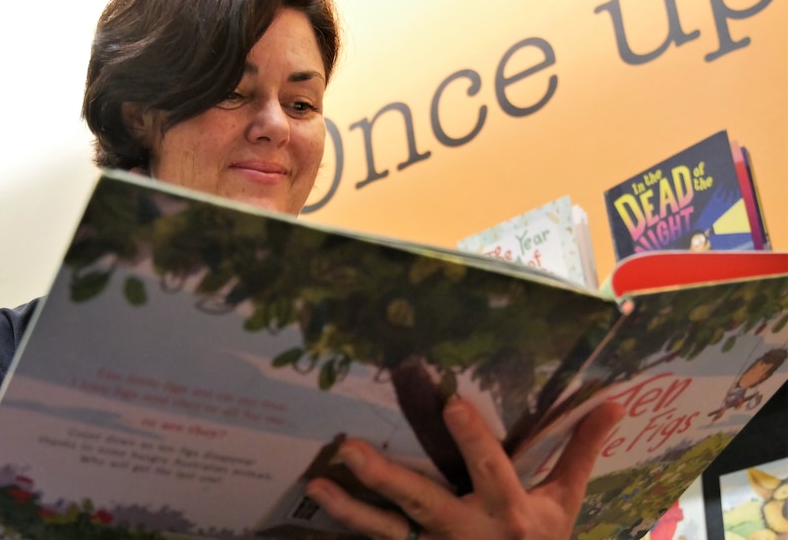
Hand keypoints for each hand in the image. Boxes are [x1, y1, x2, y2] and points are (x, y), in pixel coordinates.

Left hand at [305, 398, 623, 539]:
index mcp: (511, 513)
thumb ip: (581, 451)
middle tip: (349, 448)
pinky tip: (319, 510)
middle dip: (386, 477)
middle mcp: (470, 532)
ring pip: (389, 532)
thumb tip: (612, 402)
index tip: (451, 404)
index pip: (491, 470)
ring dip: (352, 509)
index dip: (473, 439)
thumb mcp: (565, 501)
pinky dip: (350, 531)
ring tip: (317, 483)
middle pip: (423, 503)